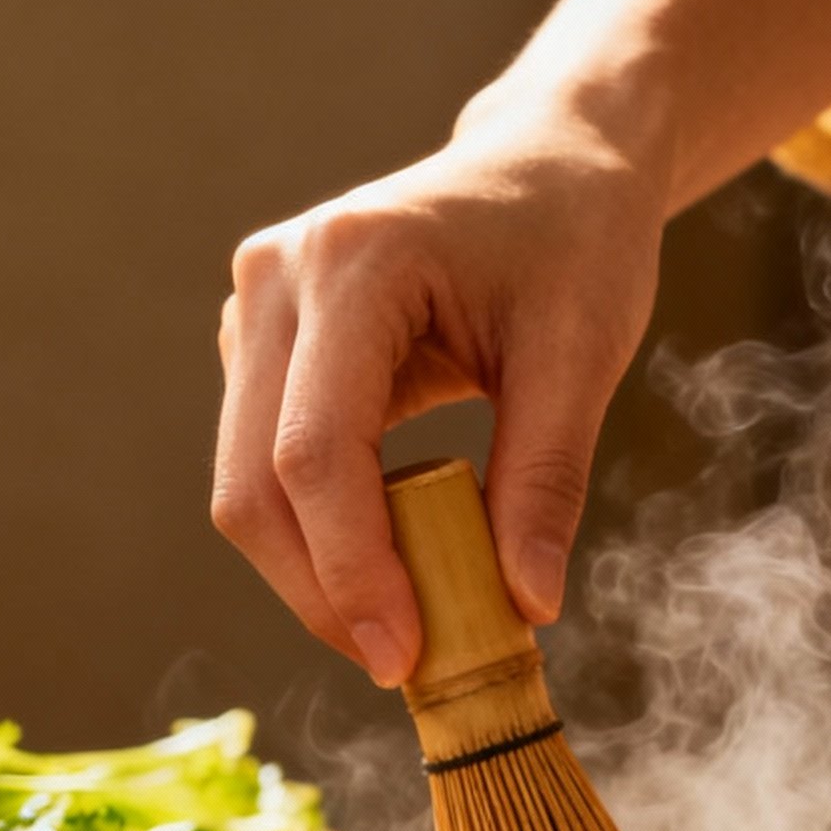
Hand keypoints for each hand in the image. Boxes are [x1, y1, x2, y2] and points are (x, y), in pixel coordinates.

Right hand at [212, 103, 665, 682]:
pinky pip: (267, 469)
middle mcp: (275, 279)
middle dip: (322, 593)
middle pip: (255, 484)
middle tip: (403, 666)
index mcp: (350, 262)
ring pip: (247, 488)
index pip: (316, 453)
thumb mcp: (583, 356)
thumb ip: (546, 480)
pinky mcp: (262, 347)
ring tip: (406, 626)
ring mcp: (255, 311)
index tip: (405, 658)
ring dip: (315, 575)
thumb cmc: (575, 240)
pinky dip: (321, 536)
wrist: (550, 164)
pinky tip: (389, 567)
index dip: (351, 572)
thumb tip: (526, 607)